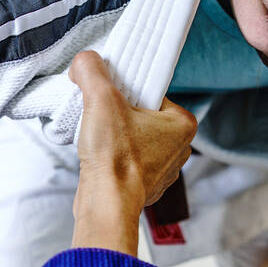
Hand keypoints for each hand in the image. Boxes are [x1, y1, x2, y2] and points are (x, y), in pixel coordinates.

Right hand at [69, 51, 196, 253]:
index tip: (109, 98)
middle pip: (140, 115)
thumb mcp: (101, 99)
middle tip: (101, 118)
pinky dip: (112, 159)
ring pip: (133, 139)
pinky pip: (126, 162)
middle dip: (118, 115)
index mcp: (182, 124)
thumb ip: (92, 71)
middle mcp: (179, 149)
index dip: (125, 92)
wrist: (106, 205)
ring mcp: (162, 170)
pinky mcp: (144, 186)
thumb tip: (85, 61)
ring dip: (114, 137)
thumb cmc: (115, 159)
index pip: (151, 93)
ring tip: (99, 141)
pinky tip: (100, 160)